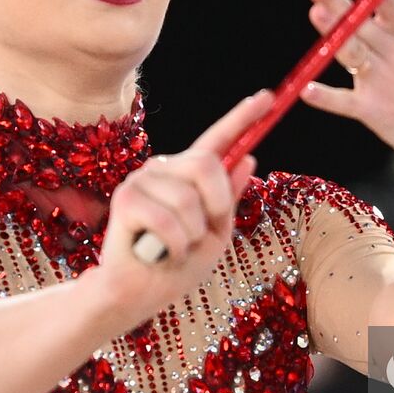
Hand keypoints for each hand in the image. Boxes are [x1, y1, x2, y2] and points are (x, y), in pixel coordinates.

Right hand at [95, 90, 272, 314]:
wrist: (138, 294)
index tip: (267, 98)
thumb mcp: (215, 234)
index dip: (242, 118)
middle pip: (207, 164)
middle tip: (202, 232)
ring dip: (191, 236)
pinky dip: (175, 246)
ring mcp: (141, 181)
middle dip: (216, 205)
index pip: (217, 140)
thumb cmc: (177, 265)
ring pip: (189, 200)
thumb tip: (249, 159)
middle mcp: (162, 169)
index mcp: (186, 175)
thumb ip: (228, 199)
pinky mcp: (126, 200)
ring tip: (174, 247)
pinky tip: (160, 253)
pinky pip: (170, 221)